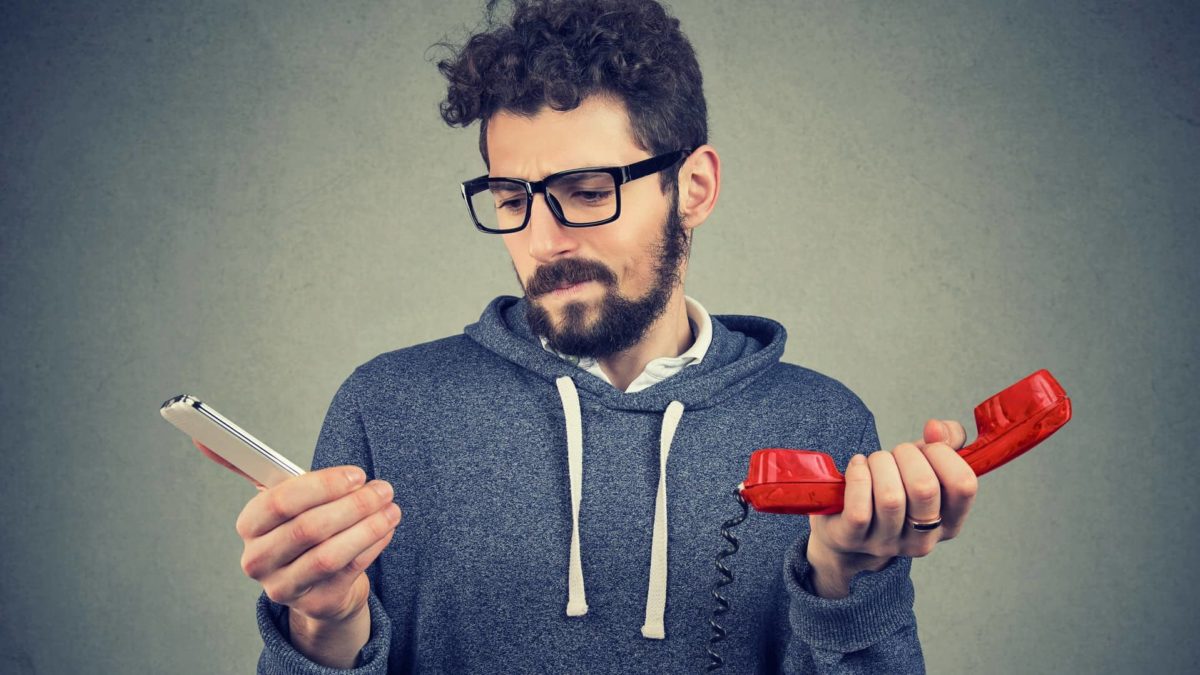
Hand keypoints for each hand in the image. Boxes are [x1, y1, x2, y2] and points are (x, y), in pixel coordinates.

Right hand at [193, 440, 400, 623]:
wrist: (319, 585)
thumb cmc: (302, 528)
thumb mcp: (282, 499)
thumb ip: (249, 466)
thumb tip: (203, 435)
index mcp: (249, 526)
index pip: (279, 502)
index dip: (321, 486)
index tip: (356, 473)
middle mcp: (259, 560)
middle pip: (309, 529)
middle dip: (353, 505)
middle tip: (383, 488)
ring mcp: (286, 587)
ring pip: (331, 554)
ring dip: (368, 527)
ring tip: (391, 508)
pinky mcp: (316, 603)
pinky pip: (350, 571)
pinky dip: (374, 545)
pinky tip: (386, 528)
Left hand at [806, 419, 978, 596]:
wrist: (848, 528)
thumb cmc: (893, 489)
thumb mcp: (924, 465)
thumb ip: (945, 441)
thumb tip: (936, 428)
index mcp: (950, 522)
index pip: (964, 485)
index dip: (944, 454)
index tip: (927, 448)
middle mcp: (923, 539)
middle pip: (924, 487)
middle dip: (906, 454)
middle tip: (895, 455)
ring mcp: (888, 543)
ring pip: (890, 497)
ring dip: (879, 464)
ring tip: (873, 462)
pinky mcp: (854, 539)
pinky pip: (860, 508)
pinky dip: (857, 476)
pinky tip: (857, 467)